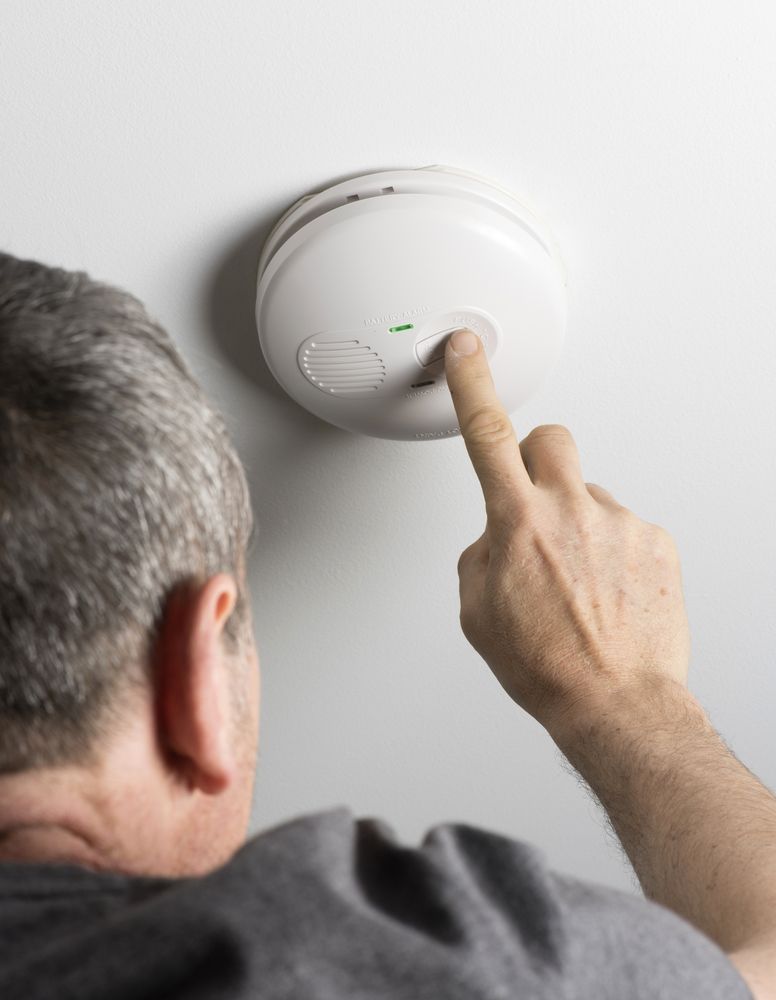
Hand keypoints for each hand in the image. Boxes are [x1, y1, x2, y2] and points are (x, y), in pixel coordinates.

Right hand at [443, 328, 690, 733]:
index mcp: (517, 521)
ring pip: (589, 494)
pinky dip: (613, 551)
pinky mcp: (656, 540)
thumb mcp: (478, 611)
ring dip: (578, 523)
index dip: (471, 384)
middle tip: (536, 498)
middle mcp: (570, 510)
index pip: (487, 432)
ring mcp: (618, 522)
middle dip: (536, 455)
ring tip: (581, 582)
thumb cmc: (548, 665)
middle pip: (551, 438)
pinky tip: (609, 591)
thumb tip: (498, 538)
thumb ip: (481, 554)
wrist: (616, 701)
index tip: (464, 351)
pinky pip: (624, 526)